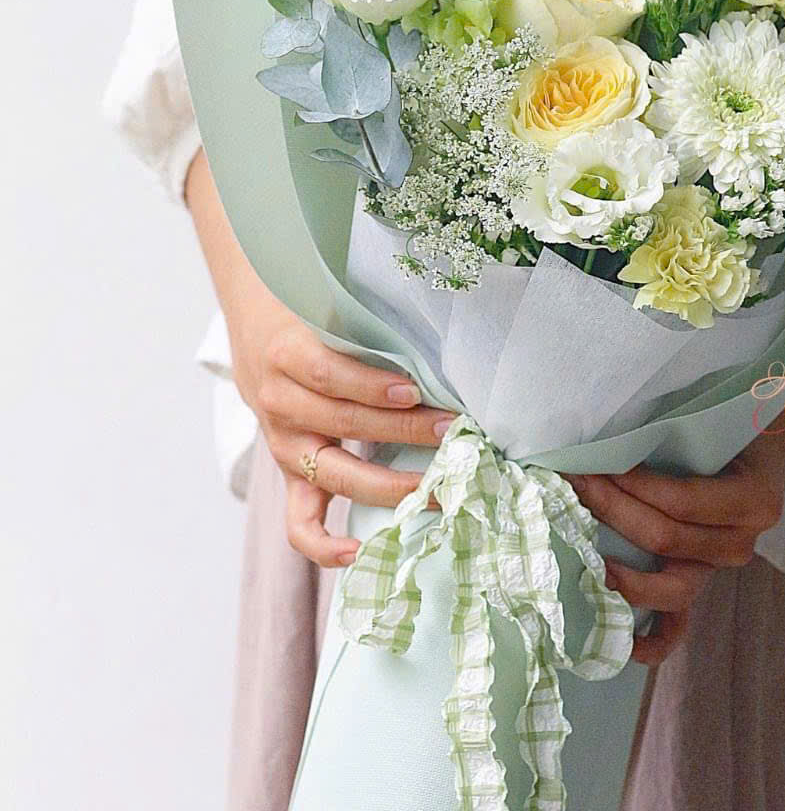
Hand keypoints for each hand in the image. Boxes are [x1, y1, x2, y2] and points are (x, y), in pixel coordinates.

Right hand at [186, 151, 451, 567]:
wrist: (255, 329)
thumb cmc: (309, 314)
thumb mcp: (328, 307)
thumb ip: (368, 326)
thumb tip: (437, 340)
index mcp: (287, 355)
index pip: (331, 376)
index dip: (372, 387)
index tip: (417, 391)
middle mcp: (280, 404)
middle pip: (343, 425)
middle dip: (404, 432)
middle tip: (455, 433)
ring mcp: (284, 444)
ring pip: (334, 474)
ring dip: (390, 484)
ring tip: (438, 486)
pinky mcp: (291, 472)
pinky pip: (300, 520)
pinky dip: (324, 543)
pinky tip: (359, 551)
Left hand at [566, 429, 784, 663]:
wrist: (759, 455)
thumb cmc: (730, 432)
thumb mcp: (714, 426)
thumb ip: (672, 435)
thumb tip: (609, 439)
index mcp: (752, 500)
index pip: (682, 501)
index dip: (635, 486)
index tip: (596, 464)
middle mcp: (741, 542)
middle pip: (666, 538)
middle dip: (614, 510)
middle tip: (577, 484)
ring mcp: (720, 569)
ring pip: (671, 587)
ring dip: (622, 568)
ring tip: (583, 548)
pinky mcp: (699, 583)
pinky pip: (679, 626)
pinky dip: (652, 641)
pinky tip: (623, 645)